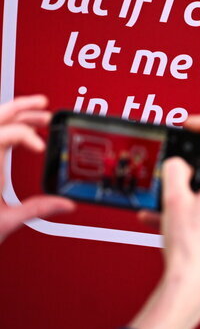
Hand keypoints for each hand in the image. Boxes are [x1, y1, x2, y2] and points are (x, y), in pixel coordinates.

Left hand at [0, 95, 74, 244]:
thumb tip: (64, 204)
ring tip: (38, 114)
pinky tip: (23, 137)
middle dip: (22, 107)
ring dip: (16, 115)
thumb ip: (36, 209)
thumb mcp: (5, 222)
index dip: (27, 134)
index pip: (7, 133)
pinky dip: (9, 132)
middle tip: (44, 107)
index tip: (42, 148)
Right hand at [159, 116, 199, 283]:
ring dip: (196, 174)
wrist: (192, 280)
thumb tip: (178, 164)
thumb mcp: (173, 201)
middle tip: (190, 140)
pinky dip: (191, 198)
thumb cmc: (188, 247)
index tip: (191, 123)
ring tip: (171, 178)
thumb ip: (174, 173)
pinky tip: (160, 213)